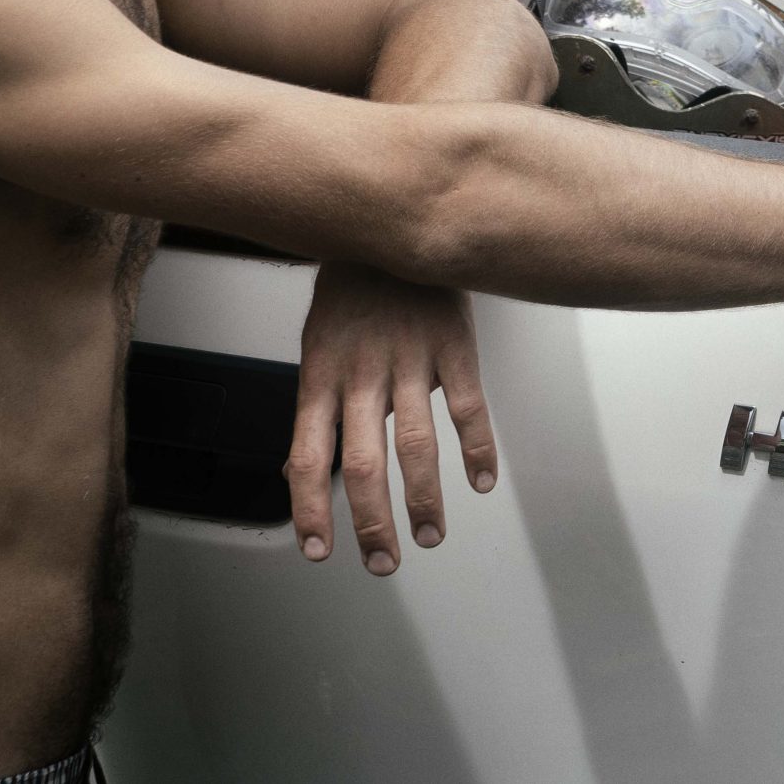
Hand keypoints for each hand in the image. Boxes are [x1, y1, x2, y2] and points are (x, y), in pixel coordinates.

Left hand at [287, 261, 497, 575]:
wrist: (388, 220)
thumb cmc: (352, 288)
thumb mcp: (318, 342)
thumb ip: (316, 405)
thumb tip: (300, 470)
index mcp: (321, 374)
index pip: (308, 456)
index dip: (310, 509)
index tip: (319, 551)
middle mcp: (361, 372)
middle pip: (364, 463)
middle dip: (372, 524)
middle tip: (383, 563)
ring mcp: (409, 357)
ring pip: (415, 445)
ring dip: (424, 499)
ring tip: (430, 534)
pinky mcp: (453, 343)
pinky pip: (467, 406)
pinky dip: (478, 448)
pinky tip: (483, 480)